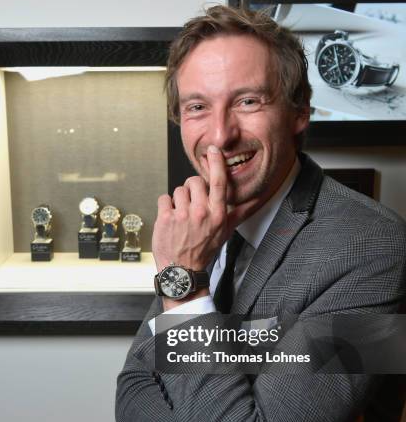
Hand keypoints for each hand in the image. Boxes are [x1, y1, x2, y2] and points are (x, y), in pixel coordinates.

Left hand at [152, 145, 230, 274]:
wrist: (183, 270)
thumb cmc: (204, 251)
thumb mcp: (226, 232)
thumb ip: (239, 213)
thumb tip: (256, 202)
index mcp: (217, 214)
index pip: (219, 181)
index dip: (216, 162)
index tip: (213, 151)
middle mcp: (201, 213)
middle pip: (194, 181)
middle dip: (192, 189)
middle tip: (192, 203)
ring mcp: (182, 215)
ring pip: (178, 190)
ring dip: (179, 200)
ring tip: (182, 215)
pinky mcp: (165, 218)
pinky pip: (164, 198)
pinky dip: (166, 206)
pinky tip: (171, 219)